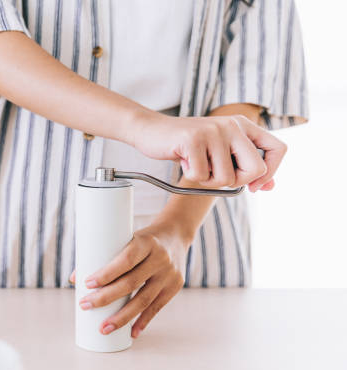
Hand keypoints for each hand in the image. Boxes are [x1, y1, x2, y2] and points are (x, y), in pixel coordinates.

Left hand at [69, 221, 187, 337]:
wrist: (176, 234)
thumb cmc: (142, 238)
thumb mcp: (125, 238)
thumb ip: (102, 255)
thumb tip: (73, 280)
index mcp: (146, 242)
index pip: (126, 260)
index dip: (106, 274)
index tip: (87, 284)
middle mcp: (160, 258)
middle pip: (131, 282)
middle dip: (106, 297)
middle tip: (85, 306)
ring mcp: (169, 275)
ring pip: (143, 300)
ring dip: (122, 317)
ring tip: (104, 328)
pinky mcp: (174, 287)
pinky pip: (157, 308)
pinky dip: (142, 321)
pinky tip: (131, 333)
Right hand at [126, 112, 286, 191]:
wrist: (150, 130)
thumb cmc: (186, 146)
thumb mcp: (218, 153)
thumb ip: (242, 166)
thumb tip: (269, 186)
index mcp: (242, 125)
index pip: (278, 149)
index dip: (271, 172)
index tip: (255, 186)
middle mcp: (232, 124)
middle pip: (256, 169)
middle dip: (236, 182)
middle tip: (216, 175)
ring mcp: (213, 131)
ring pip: (226, 178)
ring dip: (208, 180)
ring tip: (195, 164)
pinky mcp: (193, 139)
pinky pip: (200, 176)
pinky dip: (190, 176)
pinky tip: (183, 161)